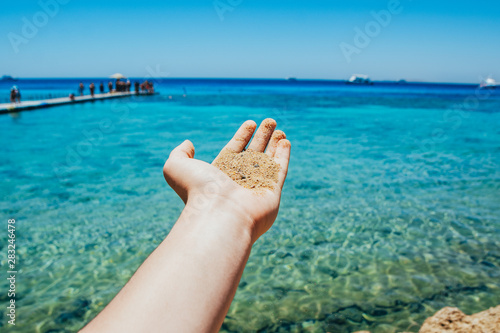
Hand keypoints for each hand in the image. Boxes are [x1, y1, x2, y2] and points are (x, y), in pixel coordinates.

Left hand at [163, 118, 290, 241]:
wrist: (219, 213)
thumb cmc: (197, 190)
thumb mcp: (176, 167)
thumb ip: (179, 153)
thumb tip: (188, 143)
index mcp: (219, 176)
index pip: (234, 151)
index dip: (242, 136)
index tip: (251, 123)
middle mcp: (238, 182)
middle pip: (253, 154)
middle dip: (262, 137)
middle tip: (270, 121)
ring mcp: (256, 188)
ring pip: (268, 161)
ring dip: (274, 144)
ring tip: (280, 129)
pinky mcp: (272, 193)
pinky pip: (279, 171)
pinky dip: (283, 156)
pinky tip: (285, 141)